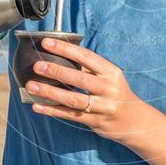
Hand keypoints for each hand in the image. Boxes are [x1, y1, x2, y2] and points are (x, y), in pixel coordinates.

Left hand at [25, 38, 144, 141]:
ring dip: (50, 92)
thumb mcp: (110, 77)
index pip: (86, 57)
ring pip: (73, 99)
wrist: (134, 120)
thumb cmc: (116, 93)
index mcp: (111, 72)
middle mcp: (108, 88)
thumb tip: (61, 55)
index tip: (47, 43)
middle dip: (57, 71)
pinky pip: (70, 115)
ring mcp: (102, 106)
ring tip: (32, 86)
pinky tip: (38, 106)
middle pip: (79, 79)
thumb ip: (90, 68)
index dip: (65, 49)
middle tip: (37, 65)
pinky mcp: (95, 121)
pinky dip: (53, 110)